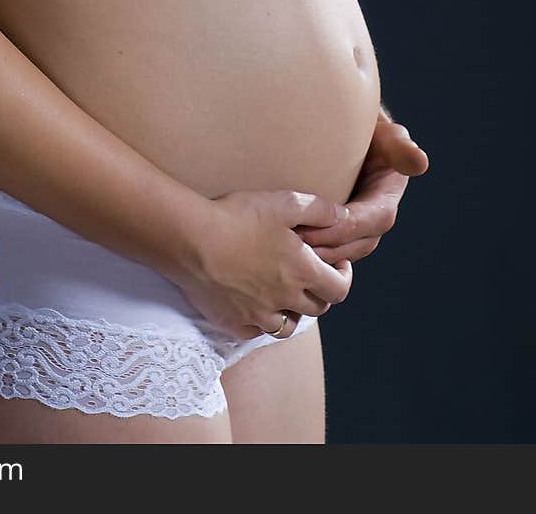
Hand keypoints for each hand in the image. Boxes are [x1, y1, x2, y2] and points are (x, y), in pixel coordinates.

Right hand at [175, 190, 353, 340]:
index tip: (336, 265)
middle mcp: (285, 299)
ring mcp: (258, 315)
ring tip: (284, 292)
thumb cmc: (237, 217)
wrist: (190, 239)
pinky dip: (261, 321)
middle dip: (319, 292)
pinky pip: (256, 331)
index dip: (343, 278)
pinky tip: (254, 304)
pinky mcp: (233, 322)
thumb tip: (344, 217)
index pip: (340, 289)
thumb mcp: (284, 203)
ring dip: (292, 311)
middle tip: (309, 275)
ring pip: (288, 326)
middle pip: (317, 308)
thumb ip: (320, 210)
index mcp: (302, 272)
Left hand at [298, 120, 428, 265]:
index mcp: (386, 197)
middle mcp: (373, 218)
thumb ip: (399, 145)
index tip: (314, 228)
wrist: (344, 126)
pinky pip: (324, 246)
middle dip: (326, 247)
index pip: (372, 221)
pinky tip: (284, 245)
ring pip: (340, 251)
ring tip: (285, 246)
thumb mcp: (384, 132)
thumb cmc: (365, 125)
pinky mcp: (334, 227)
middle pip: (355, 244)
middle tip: (292, 243)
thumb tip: (420, 162)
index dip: (344, 229)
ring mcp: (354, 226)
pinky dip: (308, 250)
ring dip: (315, 253)